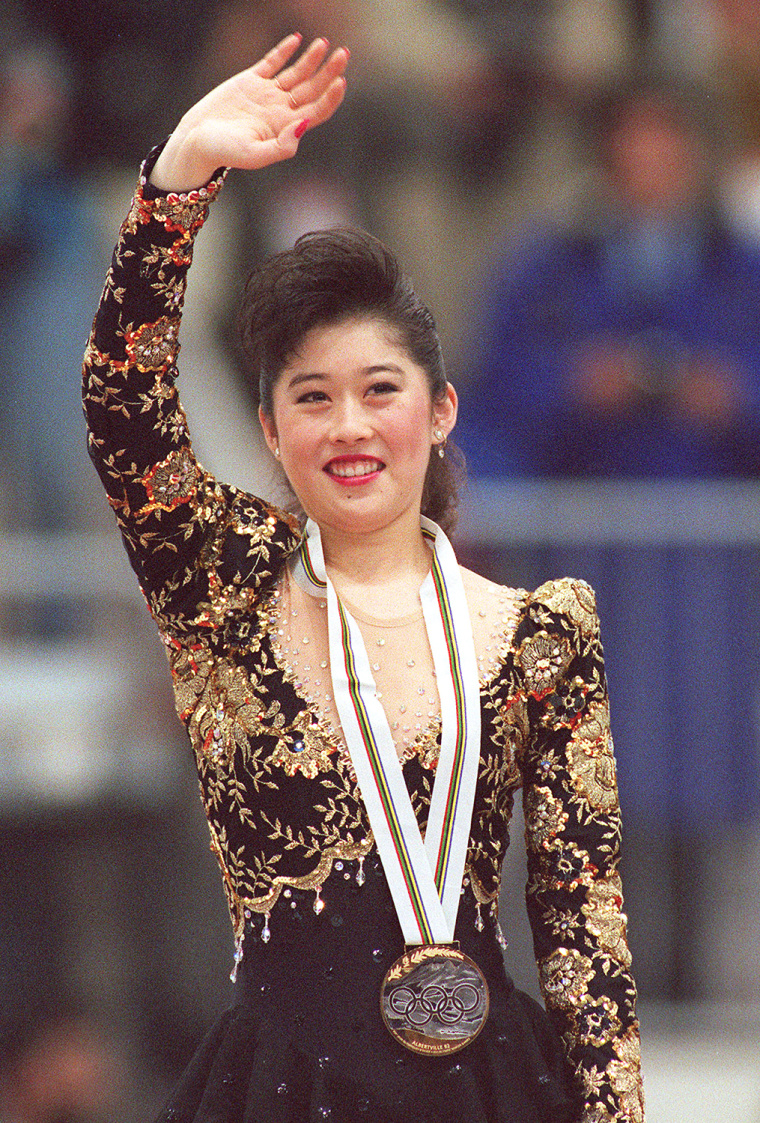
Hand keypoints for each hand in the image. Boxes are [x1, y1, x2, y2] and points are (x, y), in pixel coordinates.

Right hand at [150, 34, 348, 191]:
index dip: (331, 97)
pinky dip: (284, 51)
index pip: (317, 111)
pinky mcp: (250, 81)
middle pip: (312, 89)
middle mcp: (280, 111)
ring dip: (312, 59)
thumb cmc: (224, 153)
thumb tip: (304, 124)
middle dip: (329, 72)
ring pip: (296, 74)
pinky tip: (296, 40)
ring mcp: (266, 95)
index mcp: (285, 128)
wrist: (195, 141)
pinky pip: (272, 62)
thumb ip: (282, 146)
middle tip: (344, 54)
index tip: (341, 81)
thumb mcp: (254, 155)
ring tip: (324, 43)